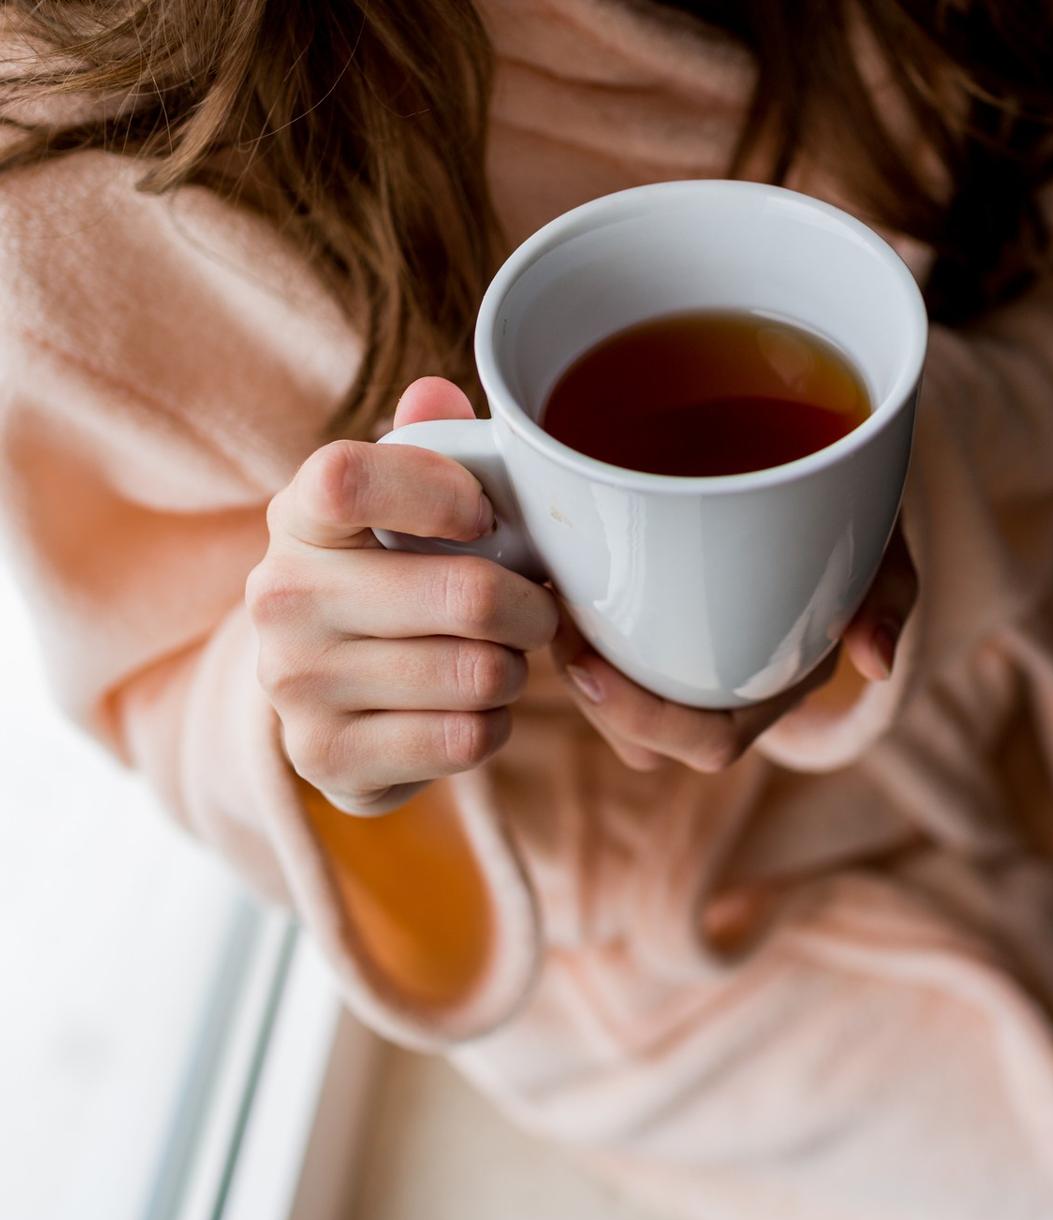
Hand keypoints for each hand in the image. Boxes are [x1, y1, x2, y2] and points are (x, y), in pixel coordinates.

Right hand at [246, 377, 558, 815]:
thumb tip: (437, 393)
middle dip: (532, 607)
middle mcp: (280, 598)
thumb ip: (424, 446)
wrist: (329, 701)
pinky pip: (466, 740)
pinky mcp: (327, 759)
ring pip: (478, 673)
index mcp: (298, 518)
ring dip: (514, 670)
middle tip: (537, 611)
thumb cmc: (387, 581)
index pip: (349, 477)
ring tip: (498, 659)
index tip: (485, 517)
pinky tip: (471, 710)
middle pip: (467, 594)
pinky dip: (493, 726)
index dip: (439, 491)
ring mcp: (296, 686)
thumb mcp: (398, 509)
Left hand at [549, 526, 916, 772]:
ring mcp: (686, 658)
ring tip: (551, 599)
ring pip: (614, 706)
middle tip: (558, 625)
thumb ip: (889, 594)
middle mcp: (727, 685)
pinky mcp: (649, 623)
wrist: (817, 464)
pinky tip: (554, 574)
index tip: (588, 664)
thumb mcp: (880, 541)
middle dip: (593, 701)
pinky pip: (602, 651)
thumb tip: (877, 664)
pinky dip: (572, 629)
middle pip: (645, 741)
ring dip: (574, 667)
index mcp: (775, 685)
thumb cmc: (848, 510)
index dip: (645, 721)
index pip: (710, 741)